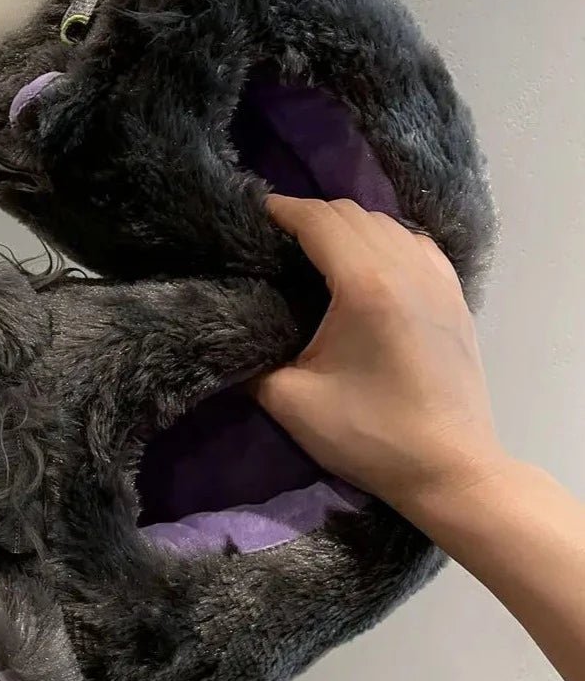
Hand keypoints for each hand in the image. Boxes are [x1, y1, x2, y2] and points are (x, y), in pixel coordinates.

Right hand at [251, 195, 506, 515]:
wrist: (451, 470)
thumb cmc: (370, 436)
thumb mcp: (290, 401)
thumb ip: (249, 359)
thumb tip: (226, 331)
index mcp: (365, 285)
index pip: (318, 220)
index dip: (282, 210)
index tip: (252, 215)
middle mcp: (406, 267)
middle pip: (351, 213)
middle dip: (309, 215)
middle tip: (276, 237)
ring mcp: (438, 277)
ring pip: (385, 223)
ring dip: (347, 225)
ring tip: (316, 248)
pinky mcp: (455, 294)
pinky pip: (414, 242)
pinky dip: (384, 239)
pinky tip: (368, 263)